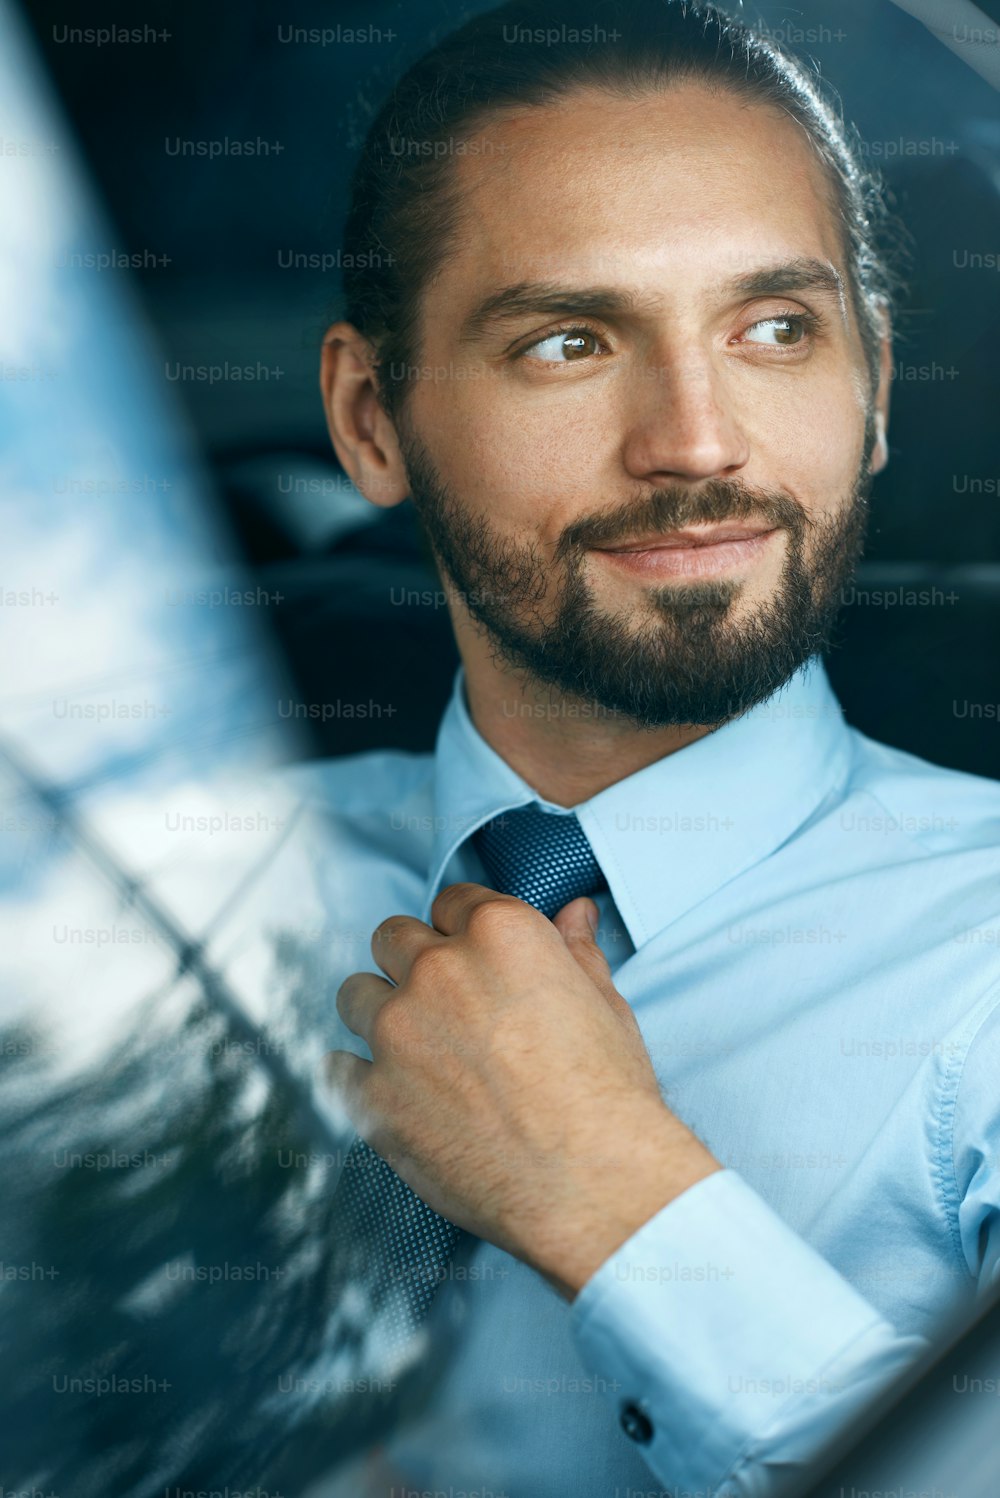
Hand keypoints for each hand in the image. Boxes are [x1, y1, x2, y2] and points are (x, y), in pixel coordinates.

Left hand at [325, 883, 719, 1297]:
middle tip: (440, 1004)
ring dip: (378, 1014)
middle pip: (393, 937)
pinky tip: (389, 1093)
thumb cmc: (608, 1095)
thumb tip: (576, 913)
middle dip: (411, 962)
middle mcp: (438, 970)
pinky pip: (337, 1068)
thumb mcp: (605, 1005)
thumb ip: (576, 951)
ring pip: (355, 995)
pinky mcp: (373, 1095)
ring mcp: (398, 1031)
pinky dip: (357, 1078)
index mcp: (498, 933)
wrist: (592, 1182)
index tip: (469, 960)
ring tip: (413, 1050)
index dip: (460, 931)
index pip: (451, 902)